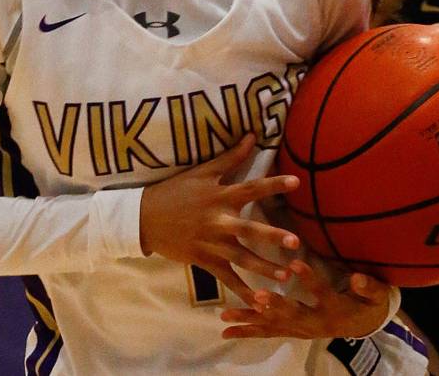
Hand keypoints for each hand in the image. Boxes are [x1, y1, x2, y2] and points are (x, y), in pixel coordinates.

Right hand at [139, 133, 300, 304]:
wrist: (142, 218)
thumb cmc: (175, 191)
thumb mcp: (202, 172)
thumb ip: (230, 157)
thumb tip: (252, 135)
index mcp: (220, 197)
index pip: (252, 188)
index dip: (274, 184)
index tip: (297, 181)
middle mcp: (218, 221)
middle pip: (249, 229)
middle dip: (272, 236)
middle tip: (295, 243)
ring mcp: (211, 243)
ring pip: (241, 259)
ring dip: (263, 268)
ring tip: (285, 276)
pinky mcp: (203, 261)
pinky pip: (226, 278)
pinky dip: (241, 291)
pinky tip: (259, 303)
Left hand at [220, 260, 391, 339]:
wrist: (362, 325)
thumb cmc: (368, 303)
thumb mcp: (375, 295)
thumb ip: (369, 287)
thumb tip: (358, 278)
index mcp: (335, 309)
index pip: (321, 292)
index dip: (309, 279)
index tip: (294, 263)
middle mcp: (315, 323)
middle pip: (293, 315)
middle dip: (275, 305)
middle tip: (257, 295)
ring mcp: (301, 329)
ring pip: (274, 326)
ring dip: (250, 320)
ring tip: (226, 316)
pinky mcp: (292, 331)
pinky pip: (268, 332)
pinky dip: (247, 331)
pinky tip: (226, 330)